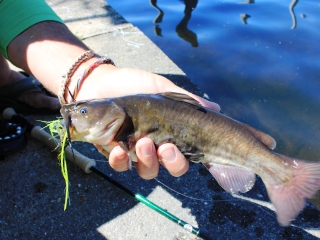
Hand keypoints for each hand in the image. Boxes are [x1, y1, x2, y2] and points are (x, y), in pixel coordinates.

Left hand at [81, 65, 219, 178]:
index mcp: (167, 135)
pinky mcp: (112, 152)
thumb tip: (215, 108)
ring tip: (141, 143)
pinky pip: (119, 166)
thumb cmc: (134, 84)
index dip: (181, 160)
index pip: (182, 157)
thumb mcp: (161, 87)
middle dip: (169, 162)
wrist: (101, 81)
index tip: (176, 146)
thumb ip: (185, 99)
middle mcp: (153, 148)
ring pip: (146, 171)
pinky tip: (118, 148)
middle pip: (167, 169)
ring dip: (146, 161)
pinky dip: (120, 161)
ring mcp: (132, 152)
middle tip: (164, 148)